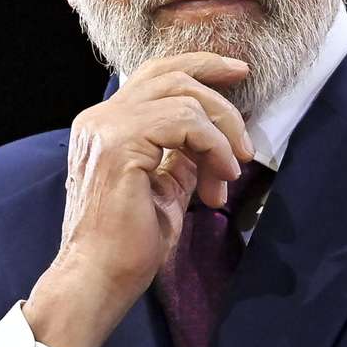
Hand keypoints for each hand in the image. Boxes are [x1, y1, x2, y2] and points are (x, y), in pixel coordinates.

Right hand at [22, 52, 254, 346]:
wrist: (98, 280)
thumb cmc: (128, 245)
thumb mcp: (165, 187)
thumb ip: (182, 156)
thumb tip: (216, 139)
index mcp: (105, 125)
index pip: (155, 76)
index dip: (200, 67)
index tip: (238, 74)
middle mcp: (99, 118)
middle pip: (170, 74)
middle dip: (220, 94)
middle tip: (248, 135)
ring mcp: (105, 127)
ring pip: (182, 95)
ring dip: (221, 131)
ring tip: (231, 172)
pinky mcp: (119, 143)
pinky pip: (184, 120)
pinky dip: (213, 144)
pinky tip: (222, 174)